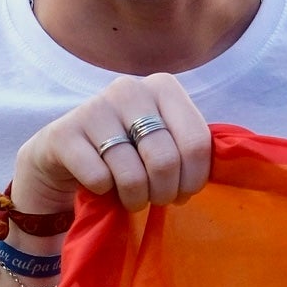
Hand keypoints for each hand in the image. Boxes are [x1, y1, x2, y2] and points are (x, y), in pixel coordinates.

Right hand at [7, 73, 213, 228]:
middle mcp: (129, 89)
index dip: (194, 179)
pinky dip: (104, 193)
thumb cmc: (124, 152)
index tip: (183, 192)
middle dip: (164, 193)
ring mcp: (94, 108)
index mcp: (163, 87)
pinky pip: (99, 179)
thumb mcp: (162, 142)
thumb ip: (190, 148)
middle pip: (166, 160)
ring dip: (135, 198)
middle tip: (155, 199)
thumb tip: (223, 170)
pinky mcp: (63, 134)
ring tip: (130, 198)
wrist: (62, 156)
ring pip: (132, 174)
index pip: (197, 142)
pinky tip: (99, 185)